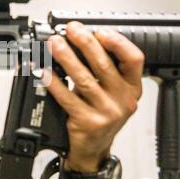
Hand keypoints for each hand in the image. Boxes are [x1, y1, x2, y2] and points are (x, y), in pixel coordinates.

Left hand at [45, 21, 143, 171]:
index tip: (100, 31)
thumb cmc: (101, 115)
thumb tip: (80, 41)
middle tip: (71, 30)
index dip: (118, 42)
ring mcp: (107, 112)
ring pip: (84, 79)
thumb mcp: (112, 93)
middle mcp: (123, 100)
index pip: (134, 59)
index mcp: (132, 88)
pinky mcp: (88, 122)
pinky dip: (53, 82)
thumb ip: (104, 70)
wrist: (93, 148)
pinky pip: (67, 97)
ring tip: (54, 44)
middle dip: (85, 43)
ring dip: (66, 58)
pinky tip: (44, 71)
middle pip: (104, 65)